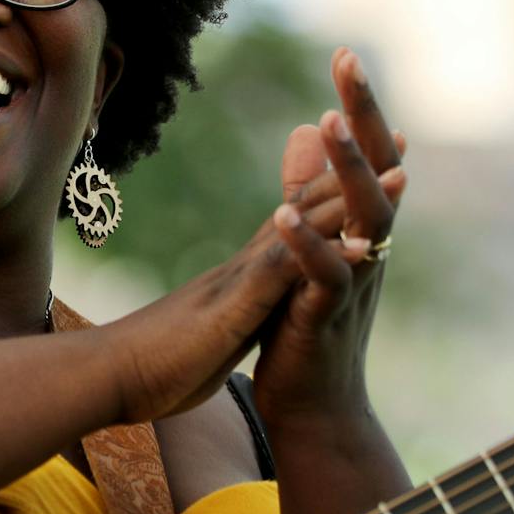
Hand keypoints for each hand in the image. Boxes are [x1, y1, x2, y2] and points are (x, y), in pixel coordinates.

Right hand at [102, 153, 377, 423]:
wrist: (109, 374)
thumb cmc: (155, 359)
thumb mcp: (208, 326)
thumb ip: (231, 306)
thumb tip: (242, 301)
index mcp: (245, 273)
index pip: (297, 219)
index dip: (336, 188)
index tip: (373, 162)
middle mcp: (247, 264)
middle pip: (308, 207)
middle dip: (355, 173)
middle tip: (399, 139)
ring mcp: (240, 280)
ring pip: (304, 228)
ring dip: (352, 198)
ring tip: (404, 173)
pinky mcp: (234, 307)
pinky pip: (283, 274)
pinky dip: (321, 251)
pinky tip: (361, 243)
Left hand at [254, 46, 405, 429]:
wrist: (313, 401)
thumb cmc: (309, 318)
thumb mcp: (311, 243)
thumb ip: (311, 189)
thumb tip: (309, 129)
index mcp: (362, 228)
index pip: (367, 155)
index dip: (360, 106)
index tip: (345, 52)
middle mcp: (370, 247)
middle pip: (378, 171)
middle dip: (364, 116)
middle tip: (348, 64)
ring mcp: (354, 281)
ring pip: (364, 217)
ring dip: (348, 169)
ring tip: (330, 121)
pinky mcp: (327, 316)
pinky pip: (324, 274)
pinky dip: (308, 242)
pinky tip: (282, 213)